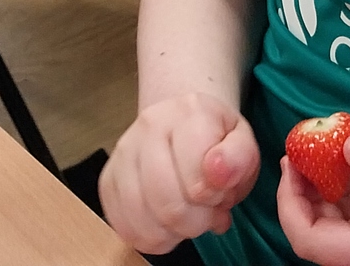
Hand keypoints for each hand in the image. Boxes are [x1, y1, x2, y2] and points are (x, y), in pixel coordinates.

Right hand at [100, 92, 260, 253]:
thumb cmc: (215, 138)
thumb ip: (239, 159)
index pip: (198, 178)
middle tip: (205, 212)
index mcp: (189, 112)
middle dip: (194, 222)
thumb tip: (217, 174)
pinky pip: (123, 226)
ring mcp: (123, 152)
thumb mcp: (242, 142)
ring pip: (142, 219)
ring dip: (171, 232)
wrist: (181, 122)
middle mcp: (149, 126)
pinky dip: (148, 237)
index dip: (214, 198)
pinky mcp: (108, 178)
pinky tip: (164, 223)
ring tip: (186, 218)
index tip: (218, 192)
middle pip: (167, 203)